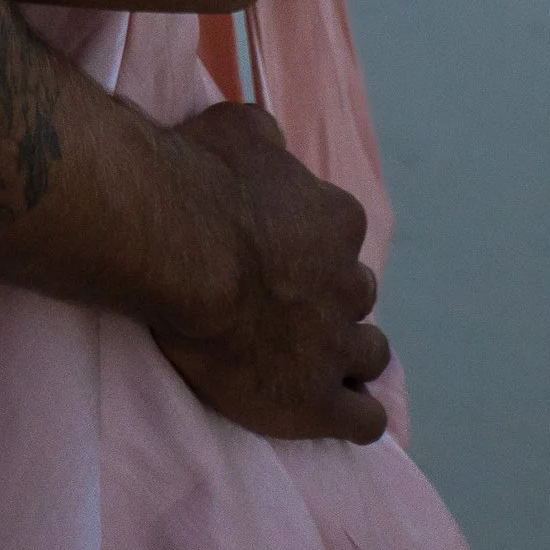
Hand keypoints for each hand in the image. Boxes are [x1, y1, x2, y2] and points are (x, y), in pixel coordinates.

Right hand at [150, 103, 391, 444]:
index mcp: (337, 220)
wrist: (179, 250)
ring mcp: (337, 346)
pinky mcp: (317, 402)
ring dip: (347, 356)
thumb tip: (275, 145)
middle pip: (357, 295)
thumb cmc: (201, 181)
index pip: (341, 234)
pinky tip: (334, 412)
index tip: (279, 252)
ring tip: (310, 361)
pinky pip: (363, 420)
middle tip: (286, 306)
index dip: (312, 246)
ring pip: (370, 354)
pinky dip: (355, 415)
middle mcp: (349, 283)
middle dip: (330, 301)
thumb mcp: (238, 129)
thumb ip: (268, 140)